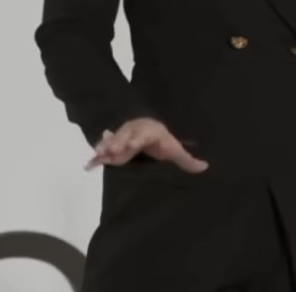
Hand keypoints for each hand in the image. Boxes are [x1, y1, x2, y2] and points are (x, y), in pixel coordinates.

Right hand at [83, 117, 209, 173]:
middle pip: (124, 136)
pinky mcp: (113, 147)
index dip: (136, 139)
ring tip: (96, 156)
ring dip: (104, 148)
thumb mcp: (175, 150)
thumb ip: (187, 159)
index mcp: (149, 132)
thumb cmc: (162, 141)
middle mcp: (133, 132)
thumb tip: (206, 167)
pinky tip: (88, 166)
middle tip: (111, 151)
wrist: (148, 129)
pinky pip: (103, 151)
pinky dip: (96, 157)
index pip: (142, 135)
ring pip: (112, 141)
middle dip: (117, 142)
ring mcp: (122, 138)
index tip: (130, 145)